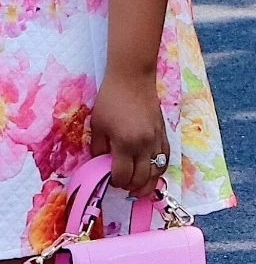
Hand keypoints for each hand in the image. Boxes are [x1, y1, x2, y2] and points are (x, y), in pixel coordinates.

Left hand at [90, 72, 169, 197]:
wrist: (133, 77)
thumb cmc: (111, 99)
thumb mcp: (97, 125)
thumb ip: (98, 149)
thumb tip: (101, 165)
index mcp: (125, 144)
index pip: (123, 176)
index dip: (116, 182)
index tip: (111, 180)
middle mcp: (144, 145)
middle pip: (141, 179)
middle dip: (130, 186)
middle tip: (122, 185)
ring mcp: (156, 140)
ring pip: (156, 173)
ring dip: (146, 183)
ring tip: (137, 186)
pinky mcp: (164, 134)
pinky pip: (165, 160)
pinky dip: (158, 170)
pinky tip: (150, 172)